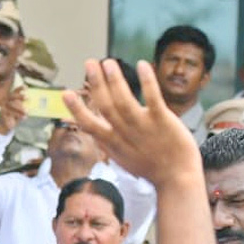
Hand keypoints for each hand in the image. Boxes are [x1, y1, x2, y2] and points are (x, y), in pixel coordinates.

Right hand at [0, 86, 26, 134]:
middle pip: (12, 96)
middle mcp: (6, 101)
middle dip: (19, 96)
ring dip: (20, 108)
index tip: (26, 87)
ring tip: (27, 112)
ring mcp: (3, 107)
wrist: (5, 125)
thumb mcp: (20, 110)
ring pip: (11, 106)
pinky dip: (18, 116)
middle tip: (28, 97)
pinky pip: (10, 114)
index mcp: (11, 99)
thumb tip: (35, 102)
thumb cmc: (15, 115)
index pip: (15, 91)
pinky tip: (24, 118)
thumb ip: (25, 105)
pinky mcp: (2, 114)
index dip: (20, 88)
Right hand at [64, 59, 200, 186]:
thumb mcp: (123, 159)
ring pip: (124, 101)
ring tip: (108, 62)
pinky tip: (142, 65)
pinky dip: (147, 81)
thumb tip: (94, 131)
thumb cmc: (152, 169)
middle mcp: (125, 134)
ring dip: (115, 80)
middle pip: (105, 106)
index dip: (76, 109)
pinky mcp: (163, 121)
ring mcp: (143, 127)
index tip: (65, 92)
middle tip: (90, 63)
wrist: (177, 180)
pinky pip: (152, 98)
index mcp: (113, 143)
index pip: (89, 125)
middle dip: (96, 83)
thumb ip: (109, 143)